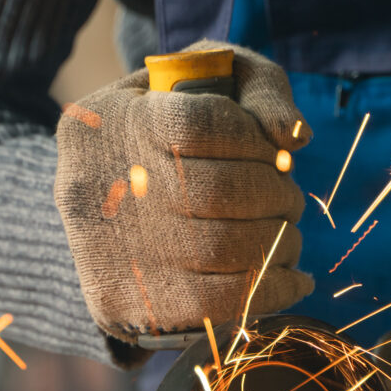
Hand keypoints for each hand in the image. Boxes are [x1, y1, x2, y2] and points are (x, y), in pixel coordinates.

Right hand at [55, 41, 312, 345]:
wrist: (96, 212)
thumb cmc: (162, 137)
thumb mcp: (197, 85)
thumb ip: (256, 88)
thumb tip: (294, 136)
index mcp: (112, 122)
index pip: (202, 123)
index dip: (256, 138)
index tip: (272, 150)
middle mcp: (100, 185)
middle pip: (221, 191)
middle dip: (278, 196)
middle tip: (288, 201)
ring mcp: (107, 250)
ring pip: (225, 249)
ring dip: (280, 243)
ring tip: (285, 235)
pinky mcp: (122, 305)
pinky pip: (217, 304)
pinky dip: (272, 291)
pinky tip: (290, 278)